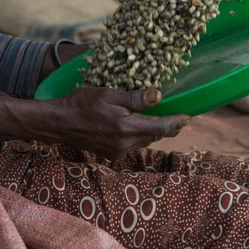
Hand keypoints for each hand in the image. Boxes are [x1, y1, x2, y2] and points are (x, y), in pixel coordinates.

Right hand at [27, 86, 188, 159]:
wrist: (59, 123)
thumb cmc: (82, 103)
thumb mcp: (109, 94)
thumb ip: (135, 98)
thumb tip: (159, 96)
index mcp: (126, 127)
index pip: (160, 128)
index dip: (176, 123)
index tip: (188, 117)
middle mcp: (124, 143)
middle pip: (154, 136)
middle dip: (167, 127)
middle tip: (179, 118)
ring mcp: (117, 151)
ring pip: (144, 141)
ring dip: (152, 132)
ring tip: (160, 120)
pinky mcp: (111, 155)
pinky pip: (132, 145)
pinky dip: (138, 136)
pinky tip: (137, 126)